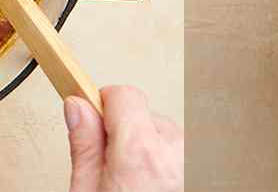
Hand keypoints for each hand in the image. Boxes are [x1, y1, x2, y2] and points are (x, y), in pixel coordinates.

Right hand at [64, 85, 183, 191]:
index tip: (94, 120)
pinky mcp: (198, 169)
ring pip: (161, 133)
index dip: (103, 106)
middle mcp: (174, 149)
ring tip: (136, 182)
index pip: (123, 94)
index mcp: (140, 152)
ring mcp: (190, 159)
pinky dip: (165, 161)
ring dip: (147, 149)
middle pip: (142, 115)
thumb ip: (84, 146)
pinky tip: (153, 183)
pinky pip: (178, 149)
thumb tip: (78, 107)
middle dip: (126, 135)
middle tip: (114, 170)